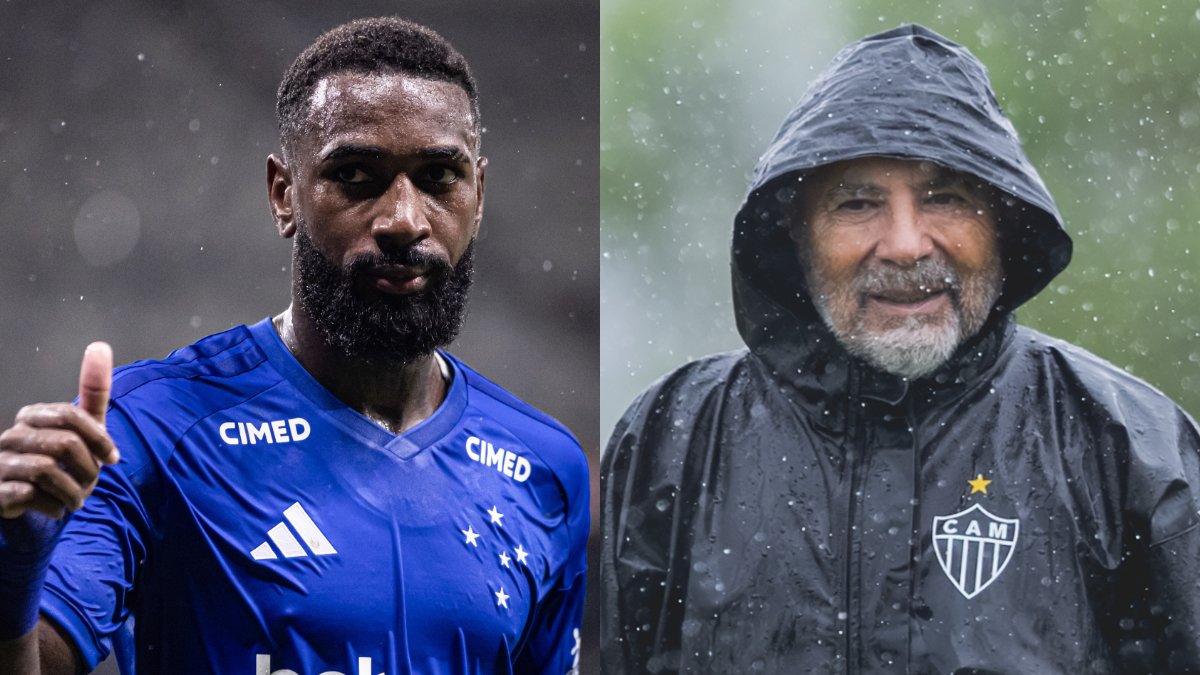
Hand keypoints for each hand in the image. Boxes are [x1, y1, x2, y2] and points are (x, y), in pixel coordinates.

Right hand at [0, 343, 118, 518]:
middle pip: (64, 443)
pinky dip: (52, 506)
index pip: (71, 415)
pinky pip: (29, 494)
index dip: (99, 439)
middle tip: (90, 483)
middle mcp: (11, 435)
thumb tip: (100, 345)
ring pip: (47, 469)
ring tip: (75, 499)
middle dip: (87, 469)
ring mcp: (0, 462)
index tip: (113, 459)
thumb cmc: (62, 461)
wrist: (30, 502)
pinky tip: (55, 509)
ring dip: (72, 491)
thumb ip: (92, 390)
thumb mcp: (83, 428)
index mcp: (32, 416)